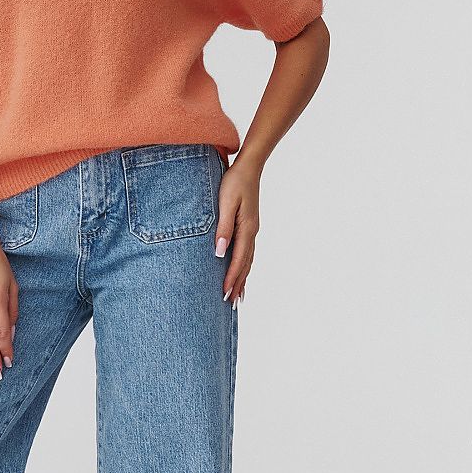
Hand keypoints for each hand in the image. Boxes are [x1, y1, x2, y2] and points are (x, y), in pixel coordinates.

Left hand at [216, 154, 260, 305]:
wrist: (249, 167)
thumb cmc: (234, 182)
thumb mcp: (226, 203)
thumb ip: (223, 228)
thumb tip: (219, 252)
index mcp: (247, 229)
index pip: (238, 260)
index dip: (231, 278)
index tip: (225, 293)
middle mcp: (252, 233)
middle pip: (245, 265)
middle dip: (238, 284)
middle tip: (230, 304)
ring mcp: (252, 230)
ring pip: (248, 261)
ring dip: (242, 278)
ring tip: (237, 295)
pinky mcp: (249, 226)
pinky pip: (247, 252)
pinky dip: (244, 266)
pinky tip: (241, 271)